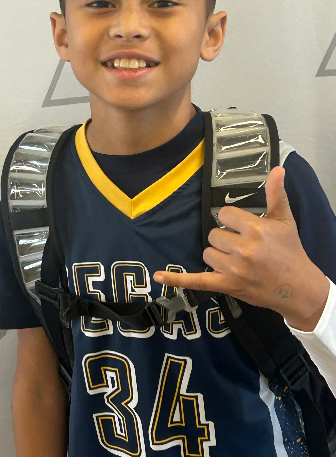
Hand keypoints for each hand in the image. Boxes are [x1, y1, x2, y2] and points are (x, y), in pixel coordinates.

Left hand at [153, 167, 329, 330]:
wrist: (298, 288)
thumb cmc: (291, 251)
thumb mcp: (285, 220)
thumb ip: (276, 193)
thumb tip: (276, 168)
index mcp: (255, 230)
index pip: (225, 215)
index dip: (234, 221)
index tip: (245, 228)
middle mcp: (242, 250)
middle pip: (214, 234)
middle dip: (226, 238)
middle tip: (245, 246)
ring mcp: (233, 270)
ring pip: (207, 253)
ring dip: (217, 255)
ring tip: (237, 260)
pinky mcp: (226, 285)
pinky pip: (196, 281)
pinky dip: (176, 279)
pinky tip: (158, 275)